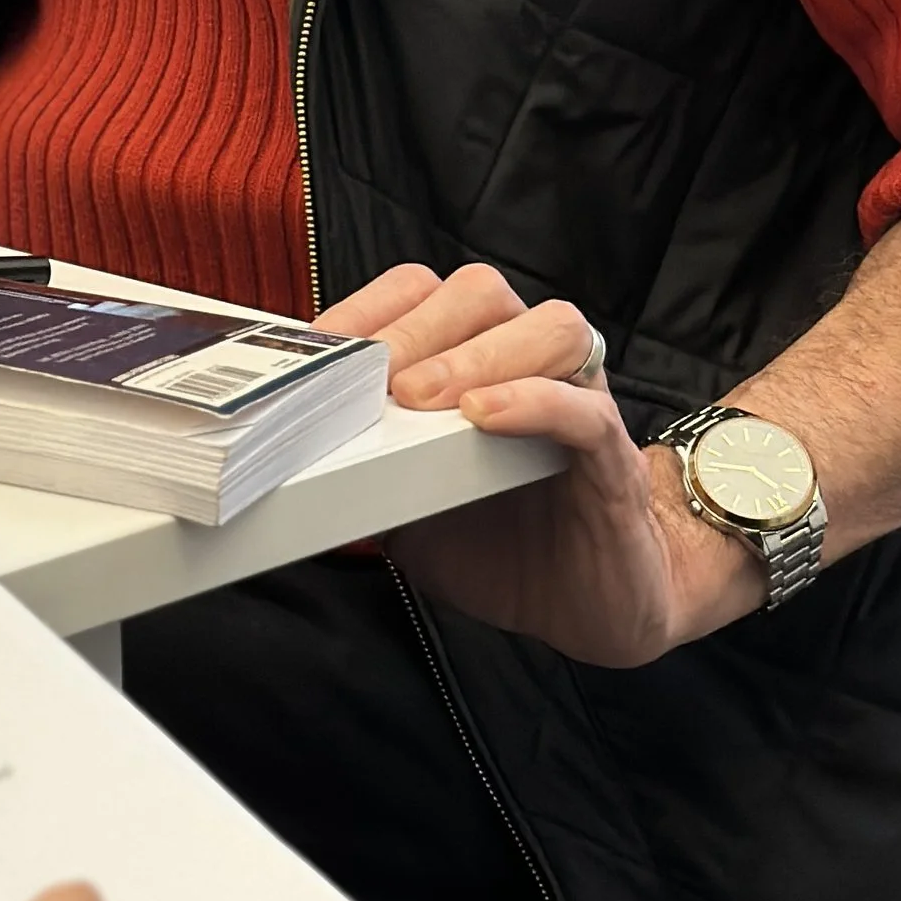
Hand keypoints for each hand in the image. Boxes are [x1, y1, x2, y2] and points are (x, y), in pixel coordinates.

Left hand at [318, 261, 752, 663]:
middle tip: (371, 377)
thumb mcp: (410, 512)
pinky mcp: (612, 457)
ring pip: (548, 329)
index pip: (423, 295)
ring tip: (420, 399)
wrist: (591, 606)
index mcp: (476, 363)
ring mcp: (578, 403)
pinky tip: (484, 418)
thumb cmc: (501, 546)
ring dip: (475, 356)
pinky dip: (531, 402)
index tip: (321, 348)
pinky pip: (582, 409)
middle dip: (416, 327)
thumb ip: (363, 477)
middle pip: (482, 294)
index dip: (370, 309)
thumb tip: (288, 470)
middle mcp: (531, 366)